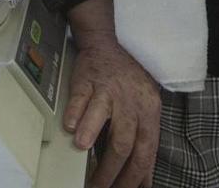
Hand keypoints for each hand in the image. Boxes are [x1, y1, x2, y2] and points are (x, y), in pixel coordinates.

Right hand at [64, 34, 161, 187]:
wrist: (105, 46)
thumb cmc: (125, 84)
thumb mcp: (143, 110)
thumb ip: (143, 142)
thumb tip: (144, 181)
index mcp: (149, 112)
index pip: (146, 152)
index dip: (134, 177)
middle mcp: (132, 101)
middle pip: (124, 141)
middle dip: (110, 170)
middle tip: (98, 187)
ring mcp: (109, 89)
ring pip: (105, 115)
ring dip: (92, 133)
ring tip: (81, 149)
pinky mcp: (88, 79)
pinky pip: (81, 96)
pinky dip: (75, 112)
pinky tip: (69, 126)